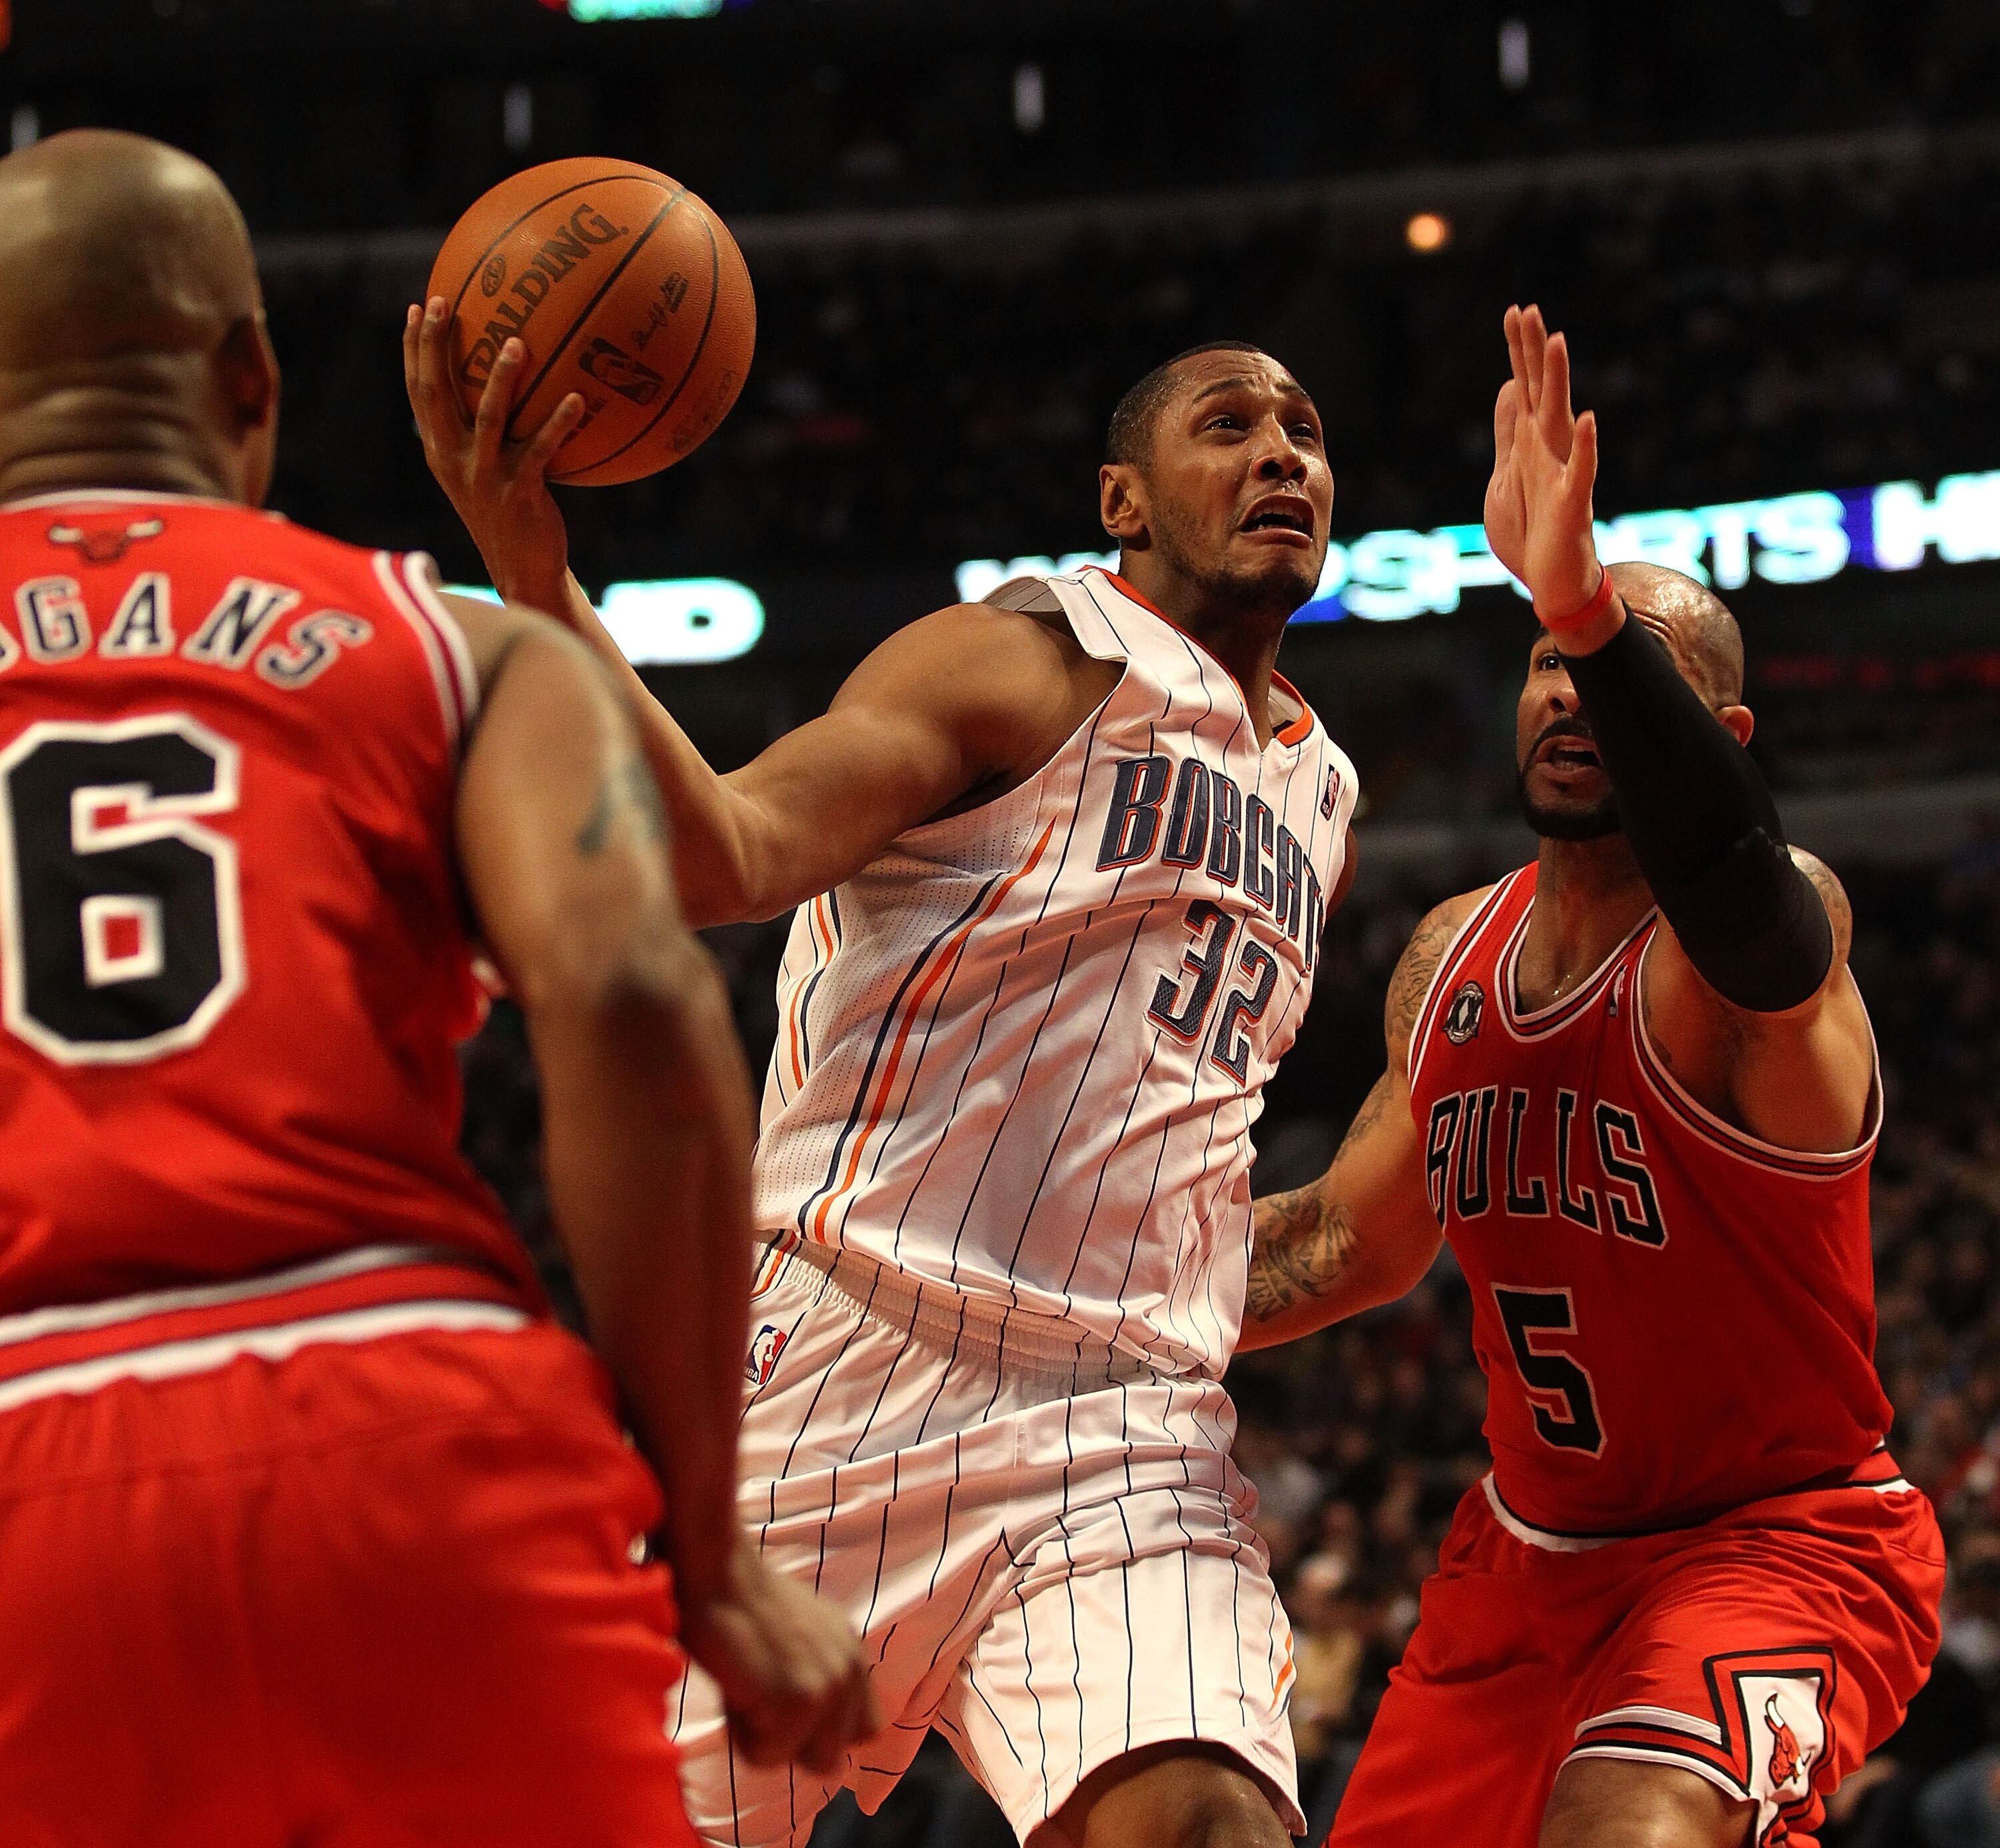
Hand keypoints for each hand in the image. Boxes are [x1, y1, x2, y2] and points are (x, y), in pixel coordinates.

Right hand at [403, 296, 583, 614]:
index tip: (418, 306)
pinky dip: (558, 423)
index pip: (418, 391)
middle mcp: (453, 460)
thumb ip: (486, 432)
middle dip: (435, 346)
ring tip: (518, 342)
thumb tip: (505, 383)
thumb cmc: (511, 513)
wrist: (523, 569)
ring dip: (502, 379)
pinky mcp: (519, 493)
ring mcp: (484, 476)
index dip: (414, 349)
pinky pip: (540, 450)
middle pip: (435, 394)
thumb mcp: (486, 471)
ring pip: (488, 418)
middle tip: (443, 303)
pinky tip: (578, 398)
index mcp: (440, 451)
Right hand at [677, 1534, 881, 1772]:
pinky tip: (736, 1684)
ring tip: (748, 1684)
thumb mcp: (800, 1635)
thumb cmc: (741, 1604)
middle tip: (759, 1692)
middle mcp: (850, 1669)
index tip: (783, 1706)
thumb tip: (813, 1723)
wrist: (716, 1570)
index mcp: (853, 1654)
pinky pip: (766, 1757)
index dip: (821, 1733)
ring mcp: (828, 1687)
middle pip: (831, 1758)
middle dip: (789, 1742)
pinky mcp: (798, 1701)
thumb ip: (819, 1672)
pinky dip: (741, 1732)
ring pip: (798, 1762)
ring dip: (764, 1738)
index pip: (865, 1732)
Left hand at [1484, 303, 1602, 623]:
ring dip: (1558, 381)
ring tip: (1558, 341)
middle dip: (1534, 352)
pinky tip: (1587, 419)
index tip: (1515, 311)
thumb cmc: (1532, 532)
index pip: (1525, 387)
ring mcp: (1563, 473)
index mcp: (1531, 444)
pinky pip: (1581, 471)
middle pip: (1542, 391)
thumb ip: (1509, 433)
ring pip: (1560, 419)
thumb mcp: (1507, 476)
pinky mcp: (1572, 504)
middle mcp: (1550, 450)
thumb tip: (1510, 388)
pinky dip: (1583, 446)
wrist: (1552, 583)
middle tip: (1529, 309)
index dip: (1519, 352)